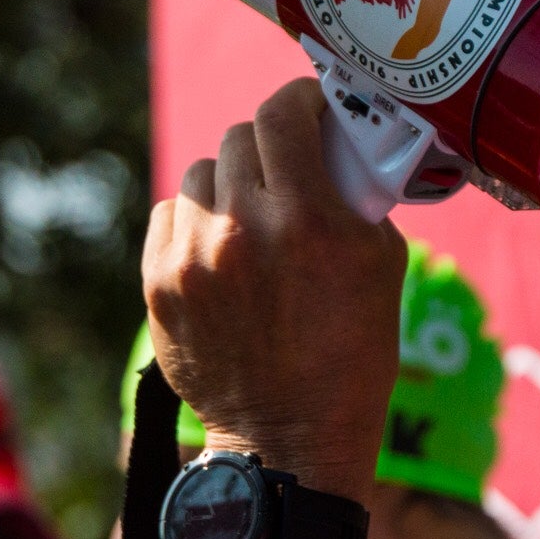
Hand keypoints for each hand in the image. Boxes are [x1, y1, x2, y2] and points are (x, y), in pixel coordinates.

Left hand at [142, 78, 407, 503]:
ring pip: (200, 175)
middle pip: (240, 139)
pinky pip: (168, 215)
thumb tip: (338, 150)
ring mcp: (193, 258)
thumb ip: (355, 197)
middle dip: (270, 145)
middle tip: (288, 168)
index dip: (299, 99)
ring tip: (251, 213)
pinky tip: (220, 244)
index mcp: (307, 219)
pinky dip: (195, 219)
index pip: (282, 114)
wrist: (290, 439)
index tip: (312, 108)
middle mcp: (242, 229)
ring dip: (228, 182)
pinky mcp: (159, 284)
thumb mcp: (381, 264)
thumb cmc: (351, 353)